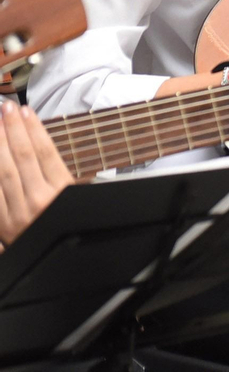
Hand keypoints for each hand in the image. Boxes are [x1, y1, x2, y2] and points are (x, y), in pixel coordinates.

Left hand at [0, 100, 70, 247]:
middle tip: (6, 108)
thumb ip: (58, 175)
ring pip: (3, 172)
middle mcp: (39, 203)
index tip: (26, 111)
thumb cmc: (68, 224)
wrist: (52, 267)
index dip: (33, 129)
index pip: (44, 152)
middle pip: (22, 158)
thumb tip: (39, 146)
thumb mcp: (73, 197)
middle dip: (13, 130)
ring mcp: (16, 214)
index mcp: (62, 193)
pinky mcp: (1, 223)